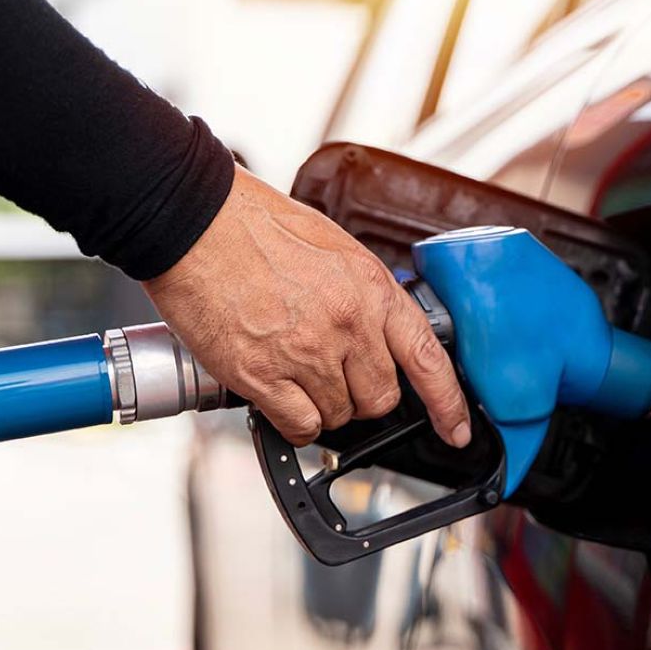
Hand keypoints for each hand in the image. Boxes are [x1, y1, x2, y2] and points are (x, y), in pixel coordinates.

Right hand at [142, 165, 470, 447]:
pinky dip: (294, 421)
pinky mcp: (263, 376)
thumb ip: (362, 296)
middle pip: (381, 398)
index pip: (428, 359)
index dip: (448, 403)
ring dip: (322, 404)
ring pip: (339, 415)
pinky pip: (301, 426)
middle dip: (363, 396)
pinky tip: (279, 396)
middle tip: (334, 374)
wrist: (193, 220)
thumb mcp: (334, 249)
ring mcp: (306, 353)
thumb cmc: (254, 225)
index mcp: (371, 288)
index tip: (457, 429)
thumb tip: (373, 335)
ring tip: (293, 368)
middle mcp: (348, 324)